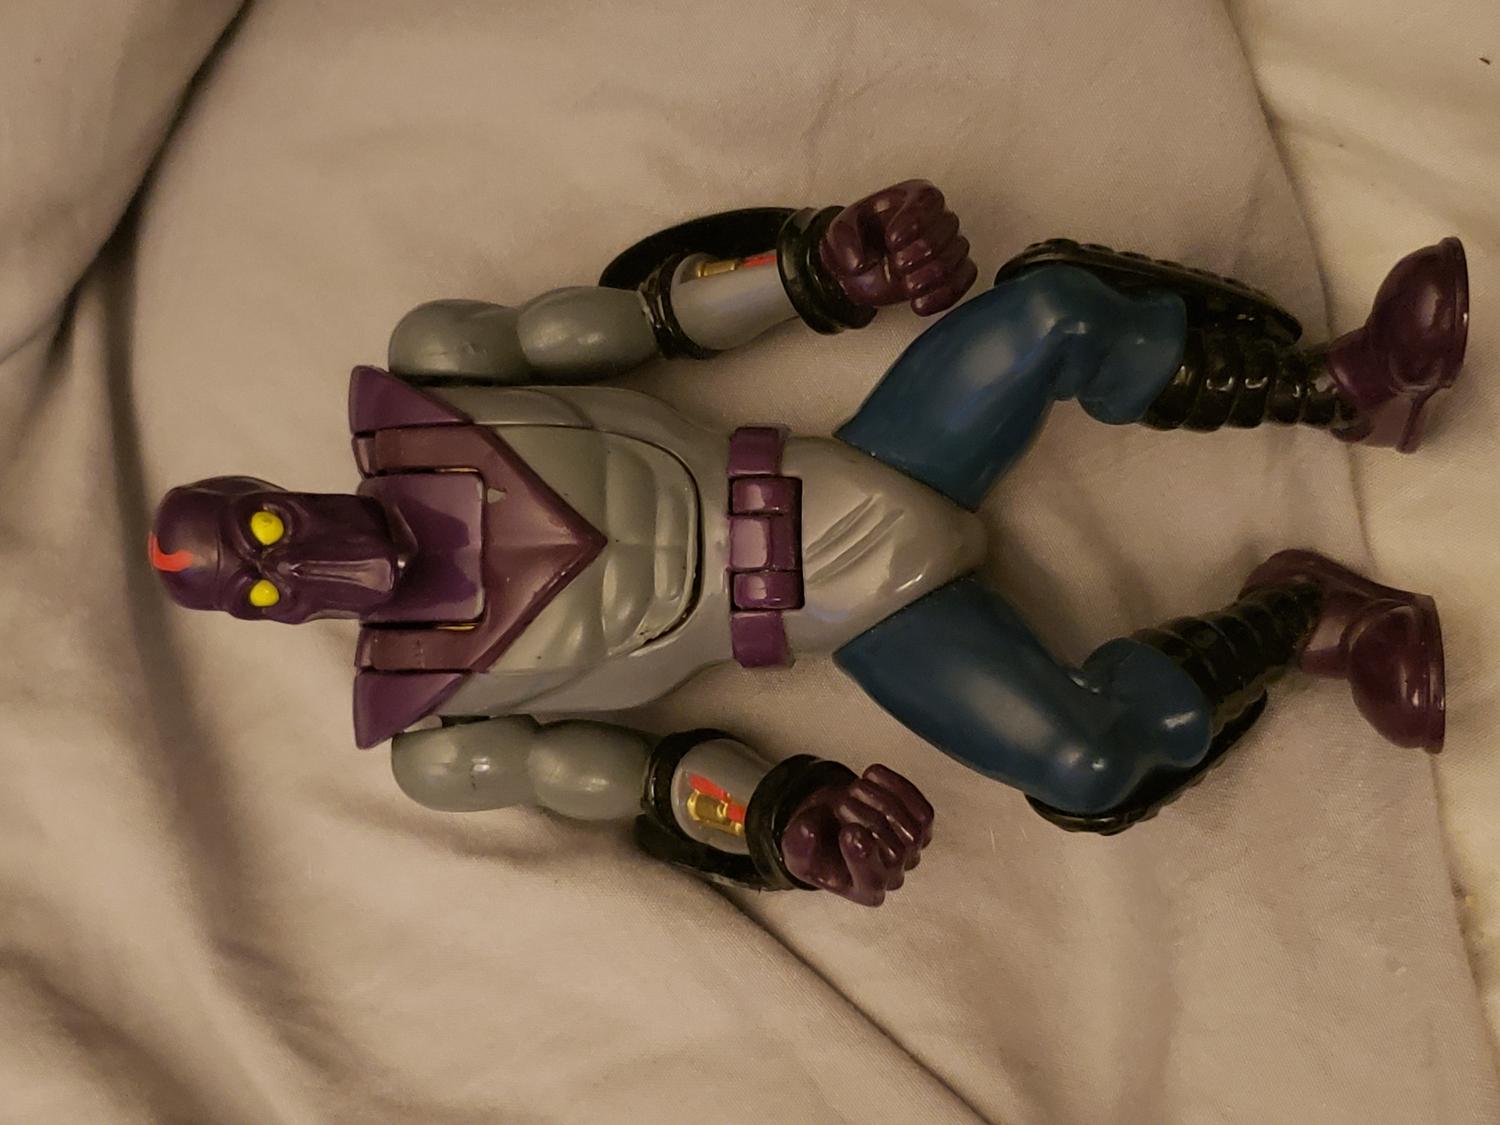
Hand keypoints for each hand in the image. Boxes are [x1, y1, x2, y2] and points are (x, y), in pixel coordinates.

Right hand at [779, 764, 934, 906]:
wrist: (835, 828)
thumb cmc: (818, 845)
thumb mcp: (795, 850)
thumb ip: (797, 844)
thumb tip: (807, 830)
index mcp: (862, 890)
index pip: (871, 880)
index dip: (863, 857)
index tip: (850, 832)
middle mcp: (892, 877)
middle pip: (892, 850)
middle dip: (863, 817)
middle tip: (838, 801)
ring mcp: (912, 855)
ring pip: (911, 828)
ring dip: (881, 799)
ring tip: (854, 787)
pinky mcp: (922, 831)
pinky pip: (921, 811)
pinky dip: (899, 787)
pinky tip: (874, 775)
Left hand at [818, 180, 976, 315]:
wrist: (865, 270)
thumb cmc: (859, 241)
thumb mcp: (839, 232)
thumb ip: (843, 240)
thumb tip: (858, 263)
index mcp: (913, 197)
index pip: (928, 199)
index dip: (913, 221)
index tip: (892, 241)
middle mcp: (937, 217)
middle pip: (948, 228)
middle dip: (920, 252)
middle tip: (897, 264)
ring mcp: (949, 244)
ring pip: (957, 255)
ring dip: (929, 276)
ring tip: (906, 286)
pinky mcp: (955, 270)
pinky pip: (965, 279)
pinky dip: (943, 295)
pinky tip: (918, 304)